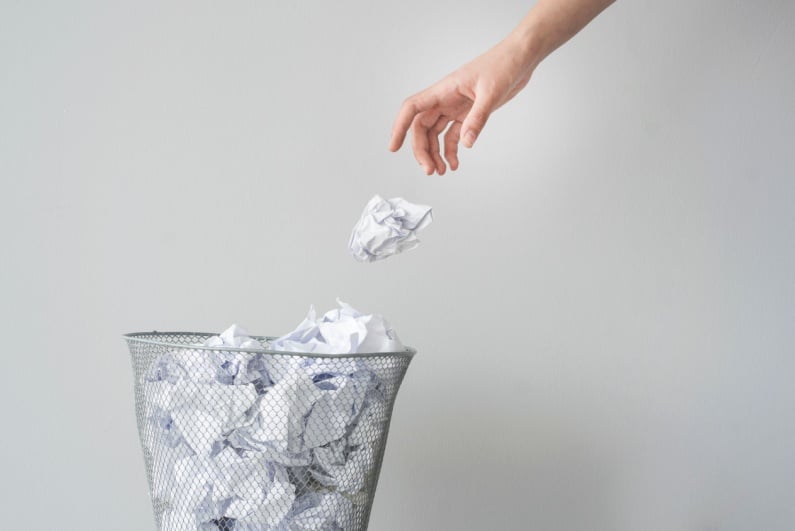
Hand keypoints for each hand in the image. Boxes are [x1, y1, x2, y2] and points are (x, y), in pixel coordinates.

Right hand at [388, 35, 534, 174]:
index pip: (412, 109)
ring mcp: (455, 107)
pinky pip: (452, 135)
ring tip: (441, 171)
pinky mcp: (467, 113)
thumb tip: (466, 143)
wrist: (520, 58)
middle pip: (421, 127)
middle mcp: (445, 99)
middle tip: (430, 171)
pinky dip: (451, 150)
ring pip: (434, 134)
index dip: (399, 127)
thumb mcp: (491, 93)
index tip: (393, 147)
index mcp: (444, 90)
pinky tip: (455, 163)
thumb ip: (477, 119)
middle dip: (422, 150)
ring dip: (435, 154)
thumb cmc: (503, 65)